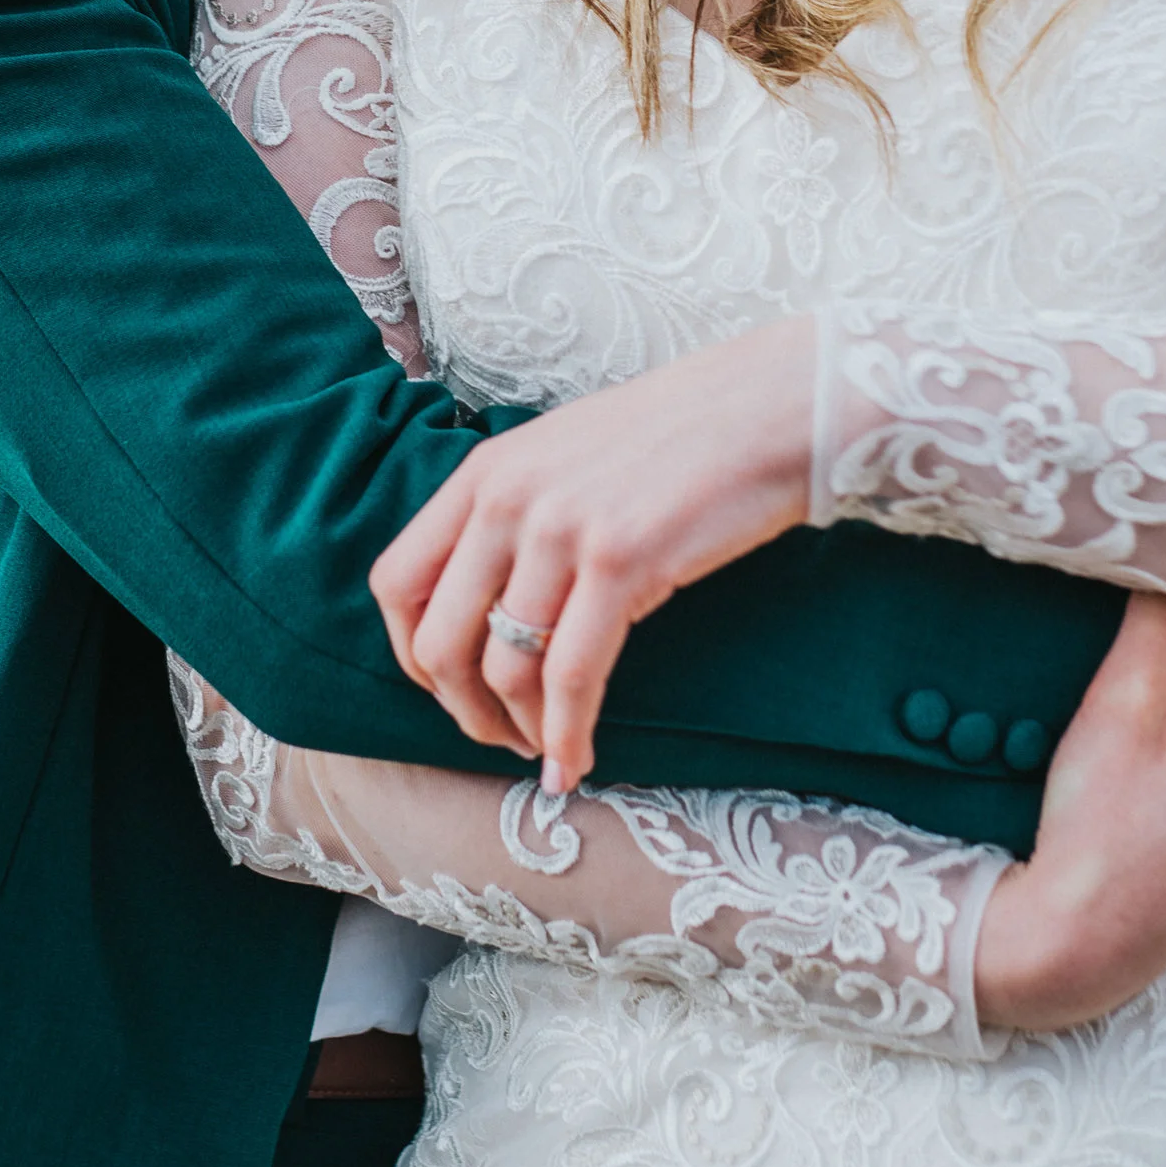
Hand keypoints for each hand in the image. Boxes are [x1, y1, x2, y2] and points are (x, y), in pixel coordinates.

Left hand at [369, 315, 818, 781]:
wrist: (769, 406)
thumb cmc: (679, 437)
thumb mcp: (566, 456)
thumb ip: (515, 513)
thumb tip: (488, 604)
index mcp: (484, 471)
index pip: (396, 581)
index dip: (410, 653)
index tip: (445, 690)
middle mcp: (507, 498)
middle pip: (438, 640)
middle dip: (461, 710)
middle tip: (497, 738)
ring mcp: (561, 528)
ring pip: (505, 668)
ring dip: (521, 731)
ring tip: (547, 754)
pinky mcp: (621, 560)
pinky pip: (572, 675)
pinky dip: (569, 733)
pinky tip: (580, 760)